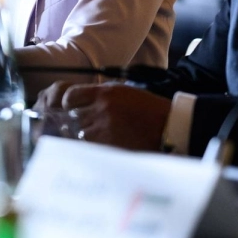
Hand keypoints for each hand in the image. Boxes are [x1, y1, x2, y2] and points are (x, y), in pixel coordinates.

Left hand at [50, 82, 171, 151]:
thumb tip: (77, 102)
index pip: (70, 97)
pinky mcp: (109, 144)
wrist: (168, 126)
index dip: (69, 103)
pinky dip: (92, 146)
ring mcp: (104, 127)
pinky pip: (90, 146)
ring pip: (79, 132)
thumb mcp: (122, 91)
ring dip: (84, 134)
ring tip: (96, 135)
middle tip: (84, 125)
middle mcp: (101, 108)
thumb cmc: (147, 108)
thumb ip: (99, 95)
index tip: (71, 108)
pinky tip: (101, 144)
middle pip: (72, 116)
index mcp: (104, 92)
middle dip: (76, 121)